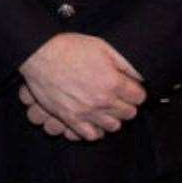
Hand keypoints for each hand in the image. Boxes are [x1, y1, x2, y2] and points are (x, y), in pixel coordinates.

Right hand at [19, 34, 144, 140]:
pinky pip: (91, 135)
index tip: (130, 88)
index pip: (140, 97)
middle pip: (129, 113)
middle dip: (126, 104)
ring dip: (112, 117)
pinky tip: (93, 120)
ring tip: (105, 108)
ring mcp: (86, 111)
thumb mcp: (103, 47)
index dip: (135, 91)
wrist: (39, 54)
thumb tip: (142, 76)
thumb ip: (126, 64)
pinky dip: (95, 130)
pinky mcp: (70, 118)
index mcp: (113, 82)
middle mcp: (102, 100)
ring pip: (113, 126)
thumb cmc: (69, 48)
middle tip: (118, 96)